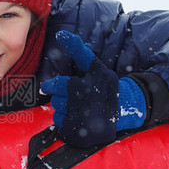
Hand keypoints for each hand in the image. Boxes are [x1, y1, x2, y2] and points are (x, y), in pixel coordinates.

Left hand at [39, 31, 124, 147]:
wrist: (123, 111)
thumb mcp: (96, 66)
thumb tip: (62, 35)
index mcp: (83, 87)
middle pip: (55, 98)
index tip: (46, 86)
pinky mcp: (76, 133)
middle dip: (62, 96)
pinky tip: (80, 118)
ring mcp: (78, 120)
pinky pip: (60, 123)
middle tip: (75, 96)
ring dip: (64, 108)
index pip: (58, 85)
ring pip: (57, 110)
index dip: (50, 86)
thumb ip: (79, 51)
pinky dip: (67, 121)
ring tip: (81, 107)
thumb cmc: (106, 86)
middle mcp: (80, 104)